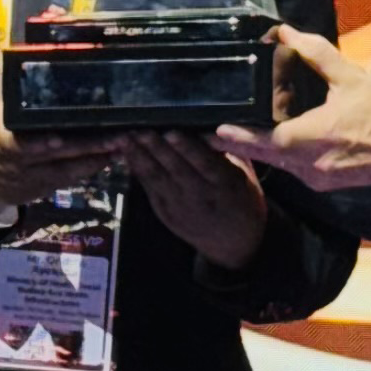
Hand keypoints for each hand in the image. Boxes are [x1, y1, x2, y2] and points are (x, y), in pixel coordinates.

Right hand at [0, 75, 125, 213]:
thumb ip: (12, 82)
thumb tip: (35, 53)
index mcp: (0, 134)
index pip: (16, 142)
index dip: (37, 142)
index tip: (57, 138)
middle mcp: (17, 160)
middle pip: (54, 154)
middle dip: (85, 146)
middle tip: (115, 136)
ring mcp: (32, 176)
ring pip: (67, 169)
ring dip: (95, 157)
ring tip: (121, 144)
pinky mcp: (44, 187)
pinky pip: (71, 178)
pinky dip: (91, 167)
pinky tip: (111, 156)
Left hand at [118, 130, 266, 269]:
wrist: (235, 245)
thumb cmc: (242, 201)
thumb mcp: (245, 176)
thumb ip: (228, 153)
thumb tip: (209, 124)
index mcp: (225, 185)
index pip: (204, 163)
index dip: (186, 148)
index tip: (171, 131)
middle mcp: (200, 196)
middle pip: (175, 169)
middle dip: (155, 148)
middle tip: (139, 129)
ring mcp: (180, 207)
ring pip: (157, 179)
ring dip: (139, 157)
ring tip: (125, 138)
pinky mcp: (165, 214)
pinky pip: (149, 189)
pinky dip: (138, 171)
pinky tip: (128, 155)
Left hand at [215, 26, 370, 190]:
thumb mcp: (349, 76)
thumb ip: (315, 53)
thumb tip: (286, 32)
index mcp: (311, 139)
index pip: (263, 142)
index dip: (237, 138)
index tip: (213, 132)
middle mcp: (309, 165)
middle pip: (264, 156)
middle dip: (238, 145)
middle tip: (209, 135)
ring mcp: (316, 178)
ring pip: (277, 165)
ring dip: (258, 151)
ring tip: (234, 135)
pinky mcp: (323, 184)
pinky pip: (292, 170)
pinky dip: (279, 157)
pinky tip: (272, 142)